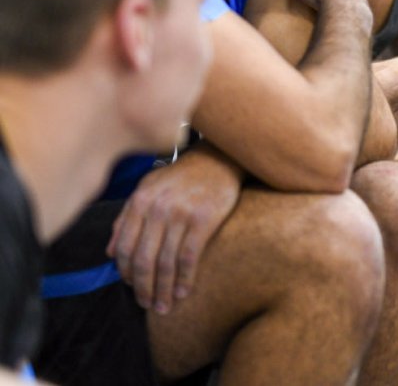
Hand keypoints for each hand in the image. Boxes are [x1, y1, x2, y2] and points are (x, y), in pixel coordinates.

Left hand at [106, 147, 241, 314]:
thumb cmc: (181, 176)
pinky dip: (185, 279)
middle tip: (147, 304)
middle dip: (144, 288)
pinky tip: (184, 292)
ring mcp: (181, 214)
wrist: (218, 159)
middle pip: (144, 259)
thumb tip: (111, 253)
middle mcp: (157, 208)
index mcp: (140, 201)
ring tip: (165, 306)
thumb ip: (127, 217)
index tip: (131, 287)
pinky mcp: (204, 219)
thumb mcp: (148, 188)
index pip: (125, 247)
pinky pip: (189, 257)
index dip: (126, 273)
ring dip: (164, 290)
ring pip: (166, 262)